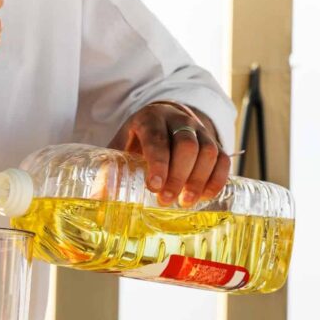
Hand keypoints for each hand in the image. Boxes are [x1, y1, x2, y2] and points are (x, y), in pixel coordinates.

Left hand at [109, 103, 230, 206]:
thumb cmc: (138, 139)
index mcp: (150, 118)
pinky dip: (217, 179)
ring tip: (185, 202)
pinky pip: (223, 158)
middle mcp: (178, 119)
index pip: (157, 138)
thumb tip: (96, 198)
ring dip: (199, 180)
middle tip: (167, 200)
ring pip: (208, 151)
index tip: (153, 186)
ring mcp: (199, 129)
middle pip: (187, 144)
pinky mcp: (214, 141)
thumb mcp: (121, 146)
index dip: (158, 163)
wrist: (164, 119)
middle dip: (178, 175)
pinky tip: (205, 196)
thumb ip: (110, 168)